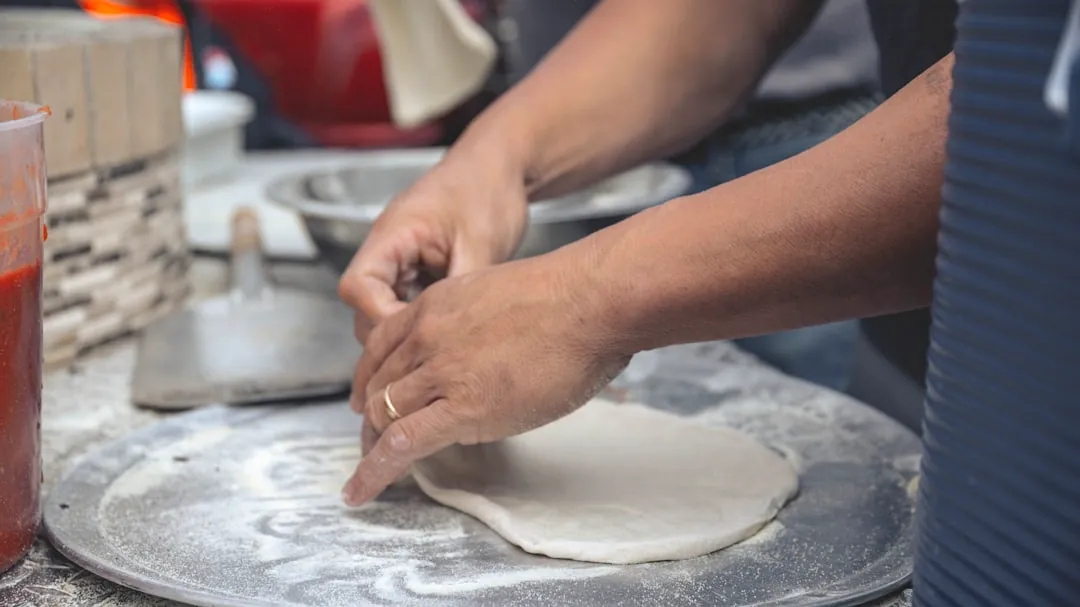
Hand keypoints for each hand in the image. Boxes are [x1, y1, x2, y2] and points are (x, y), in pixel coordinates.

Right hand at [338, 155, 528, 341]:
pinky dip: (422, 316)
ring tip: (447, 332)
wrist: (502, 168)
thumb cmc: (487, 191)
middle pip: (364, 306)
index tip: (415, 331)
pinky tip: (452, 319)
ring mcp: (400, 260)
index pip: (357, 287)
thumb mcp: (480, 246)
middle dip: (394, 329)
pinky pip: (406, 302)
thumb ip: (458, 293)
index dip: (380, 316)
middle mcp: (388, 248)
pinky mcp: (417, 269)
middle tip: (436, 344)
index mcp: (393, 235)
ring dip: (409, 325)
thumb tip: (451, 335)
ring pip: (385, 308)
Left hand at [340, 249, 630, 505]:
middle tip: (370, 441)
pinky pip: (402, 444)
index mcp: (435, 305)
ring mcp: (441, 372)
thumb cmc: (567, 298)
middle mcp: (426, 336)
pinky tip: (362, 491)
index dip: (368, 378)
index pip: (380, 346)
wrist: (589, 301)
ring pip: (384, 414)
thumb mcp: (498, 295)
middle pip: (378, 384)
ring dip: (370, 448)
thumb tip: (485, 349)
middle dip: (369, 417)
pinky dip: (375, 472)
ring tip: (366, 473)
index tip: (367, 398)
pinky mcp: (462, 408)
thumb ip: (477, 322)